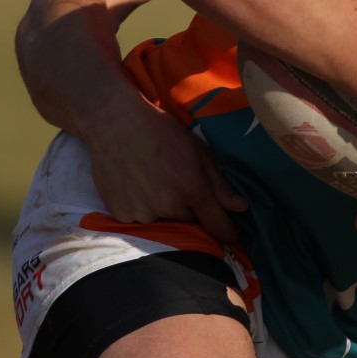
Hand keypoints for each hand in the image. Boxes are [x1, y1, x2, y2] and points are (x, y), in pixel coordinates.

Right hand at [83, 96, 249, 243]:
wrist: (115, 123)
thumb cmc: (161, 131)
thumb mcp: (198, 150)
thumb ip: (220, 184)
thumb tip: (242, 208)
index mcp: (192, 189)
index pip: (217, 225)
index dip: (228, 232)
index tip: (233, 234)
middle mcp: (169, 206)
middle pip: (190, 219)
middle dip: (192, 207)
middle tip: (179, 181)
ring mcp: (143, 213)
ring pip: (166, 220)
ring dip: (167, 208)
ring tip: (156, 181)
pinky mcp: (122, 214)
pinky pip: (142, 219)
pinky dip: (144, 208)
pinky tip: (138, 185)